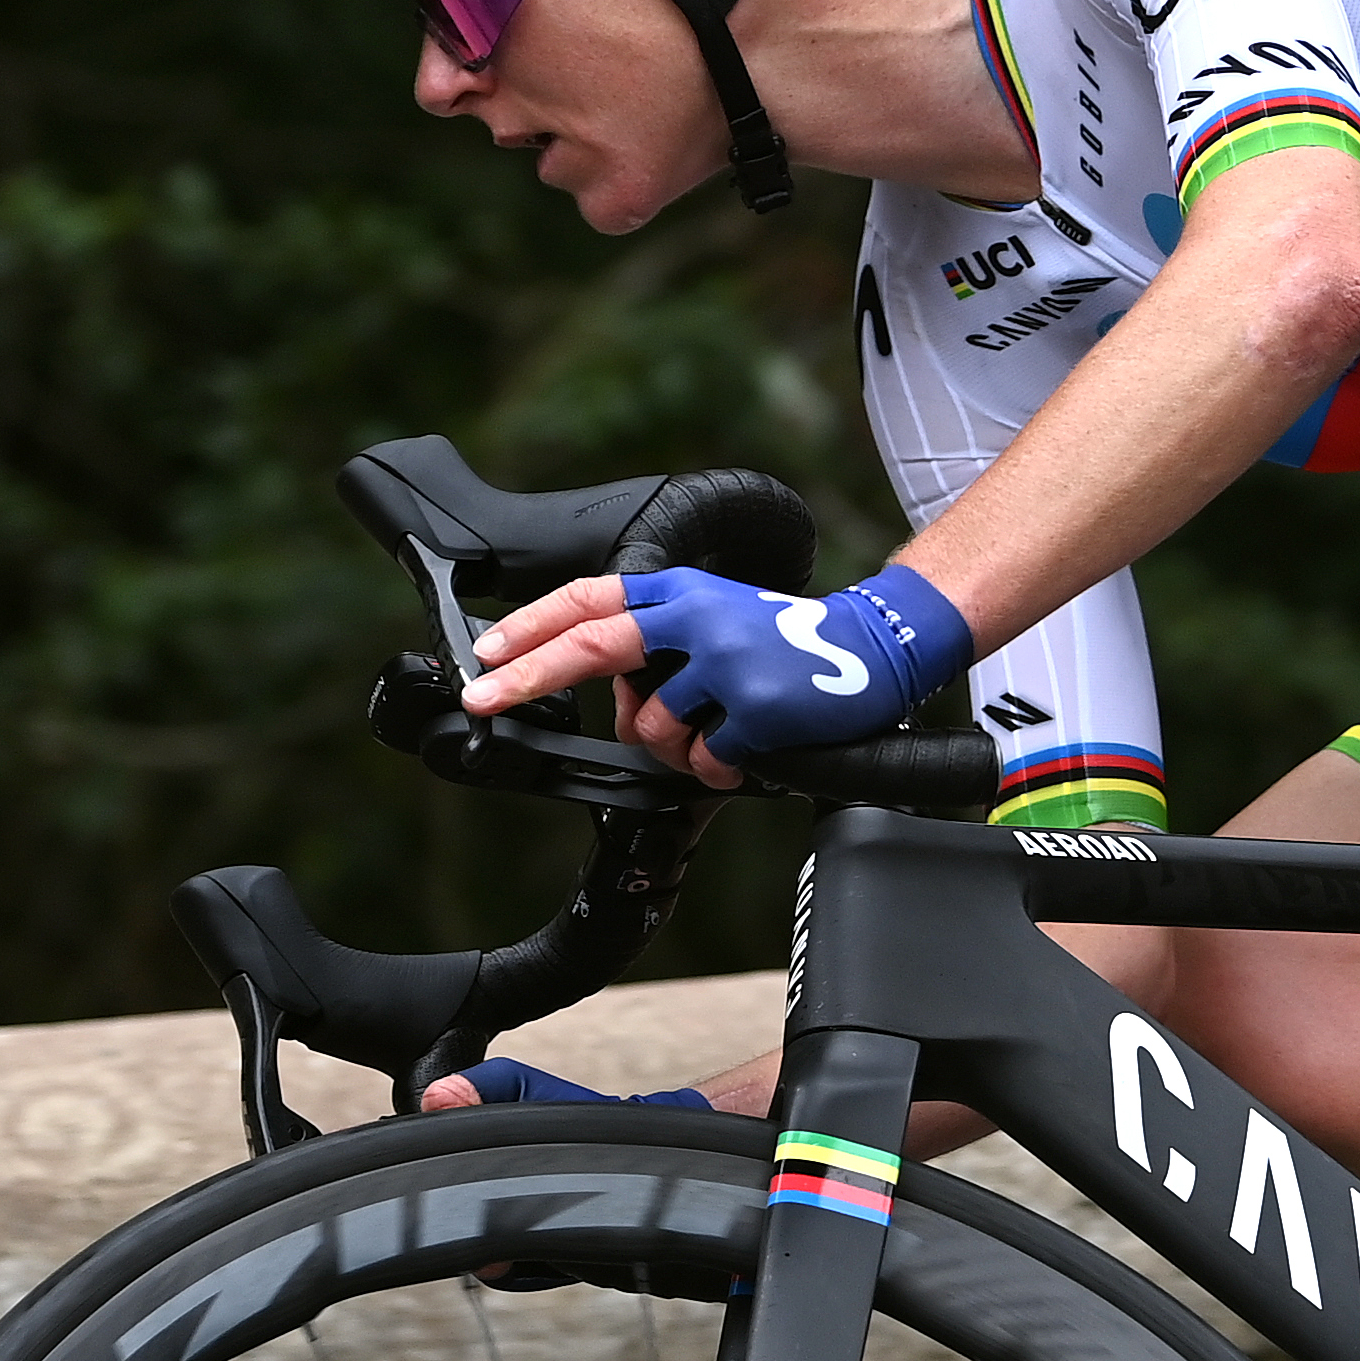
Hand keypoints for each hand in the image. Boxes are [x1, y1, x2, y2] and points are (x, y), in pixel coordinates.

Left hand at [466, 562, 967, 763]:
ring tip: (714, 739)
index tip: (488, 651)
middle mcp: (698, 618)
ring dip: (674, 749)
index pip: (591, 598)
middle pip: (591, 646)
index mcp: (684, 591)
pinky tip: (746, 753)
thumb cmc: (790, 643)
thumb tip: (617, 702)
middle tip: (484, 699)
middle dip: (524, 675)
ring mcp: (726, 663)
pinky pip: (704, 760)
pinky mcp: (754, 709)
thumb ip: (662, 644)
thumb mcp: (720, 616)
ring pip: (652, 726)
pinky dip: (718, 769)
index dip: (532, 624)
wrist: (875, 651)